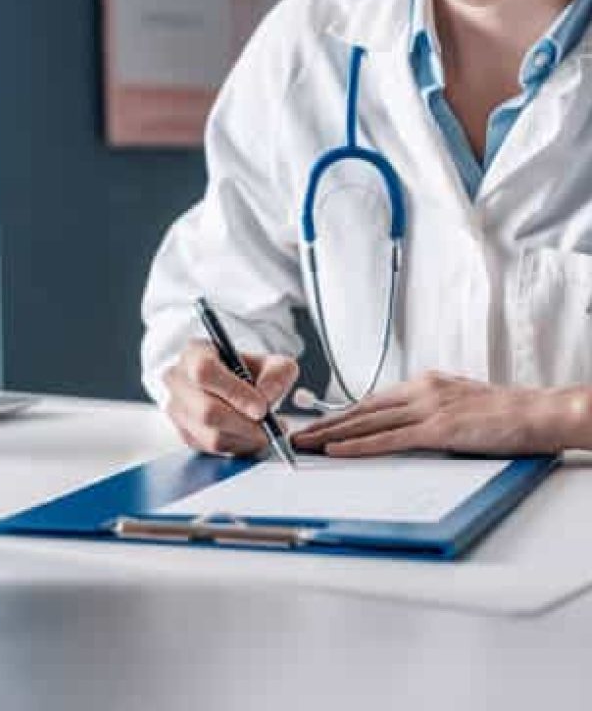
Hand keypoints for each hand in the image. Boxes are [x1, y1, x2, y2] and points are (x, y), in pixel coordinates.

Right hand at [163, 340, 298, 455]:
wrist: (234, 386)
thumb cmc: (248, 371)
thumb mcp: (270, 363)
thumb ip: (276, 374)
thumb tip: (267, 396)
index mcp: (194, 353)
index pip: (205, 372)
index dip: (234, 392)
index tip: (261, 408)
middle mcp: (178, 380)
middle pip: (206, 411)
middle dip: (244, 423)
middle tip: (269, 426)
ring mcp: (177, 409)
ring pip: (210, 436)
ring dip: (245, 438)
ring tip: (265, 431)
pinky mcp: (184, 433)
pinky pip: (212, 449)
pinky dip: (238, 447)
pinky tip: (251, 436)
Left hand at [292, 371, 588, 456]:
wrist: (538, 411)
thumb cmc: (503, 413)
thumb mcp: (457, 403)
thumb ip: (428, 410)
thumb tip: (404, 424)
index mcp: (422, 384)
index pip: (371, 402)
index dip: (340, 415)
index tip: (317, 425)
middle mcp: (418, 392)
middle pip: (360, 410)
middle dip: (324, 424)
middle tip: (296, 435)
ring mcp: (426, 408)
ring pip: (366, 423)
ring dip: (330, 435)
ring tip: (304, 444)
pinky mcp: (437, 429)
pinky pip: (388, 440)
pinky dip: (358, 446)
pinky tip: (336, 450)